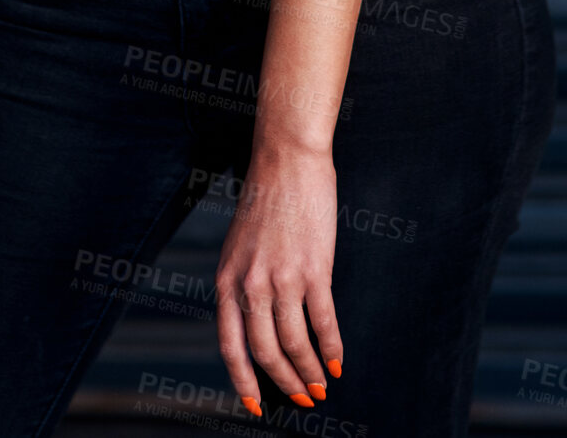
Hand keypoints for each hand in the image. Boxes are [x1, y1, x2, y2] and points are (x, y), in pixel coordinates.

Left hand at [215, 145, 342, 415]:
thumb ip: (244, 283)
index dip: (243, 382)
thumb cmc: (265, 199)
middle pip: (266, 352)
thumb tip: (260, 327)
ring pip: (295, 344)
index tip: (256, 407)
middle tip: (303, 398)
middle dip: (285, 382)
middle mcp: (250, 284)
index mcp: (227, 279)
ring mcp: (282, 277)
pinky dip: (333, 347)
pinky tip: (338, 360)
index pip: (230, 347)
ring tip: (322, 385)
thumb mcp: (240, 245)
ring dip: (311, 372)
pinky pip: (323, 321)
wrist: (286, 158)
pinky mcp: (314, 268)